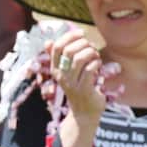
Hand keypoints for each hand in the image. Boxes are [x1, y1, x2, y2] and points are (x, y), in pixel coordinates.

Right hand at [47, 29, 120, 146]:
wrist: (84, 112)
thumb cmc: (78, 88)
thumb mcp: (67, 72)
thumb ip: (59, 57)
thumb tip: (47, 42)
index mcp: (55, 69)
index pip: (56, 47)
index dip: (69, 36)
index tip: (81, 33)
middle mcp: (61, 76)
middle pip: (69, 51)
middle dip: (84, 44)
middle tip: (92, 47)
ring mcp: (71, 83)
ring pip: (80, 58)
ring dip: (91, 52)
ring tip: (95, 56)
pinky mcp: (83, 89)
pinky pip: (90, 69)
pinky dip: (96, 63)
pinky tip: (98, 64)